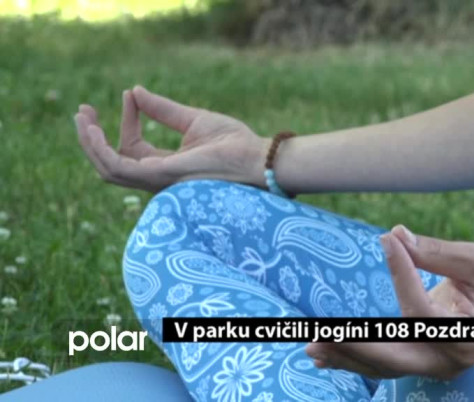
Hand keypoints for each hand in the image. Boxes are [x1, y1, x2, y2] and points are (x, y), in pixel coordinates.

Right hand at [74, 86, 269, 191]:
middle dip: (93, 138)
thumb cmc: (234, 144)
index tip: (129, 95)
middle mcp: (158, 177)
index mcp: (166, 165)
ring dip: (90, 143)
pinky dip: (101, 149)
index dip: (126, 120)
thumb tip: (136, 91)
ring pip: (109, 168)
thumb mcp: (193, 119)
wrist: (255, 158)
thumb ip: (163, 109)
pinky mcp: (160, 175)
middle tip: (82, 111)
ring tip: (82, 117)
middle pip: (113, 163)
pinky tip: (94, 130)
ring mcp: (157, 179)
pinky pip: (119, 167)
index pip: (132, 147)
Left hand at [305, 225, 473, 379]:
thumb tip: (395, 236)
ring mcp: (435, 366)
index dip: (403, 274)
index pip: (421, 310)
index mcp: (468, 335)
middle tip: (319, 333)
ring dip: (347, 356)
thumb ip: (435, 252)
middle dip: (355, 345)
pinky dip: (354, 360)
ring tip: (312, 345)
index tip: (388, 240)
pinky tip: (324, 357)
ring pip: (384, 366)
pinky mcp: (422, 361)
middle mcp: (450, 359)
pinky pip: (384, 365)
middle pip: (395, 357)